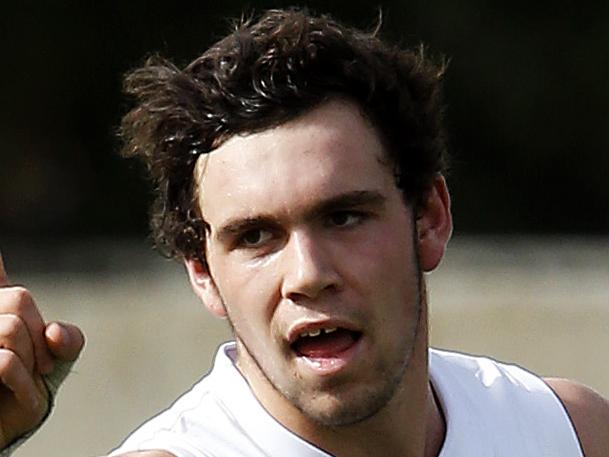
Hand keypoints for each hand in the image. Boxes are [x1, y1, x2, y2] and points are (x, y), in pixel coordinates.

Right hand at [0, 253, 83, 447]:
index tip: (1, 242)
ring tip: (25, 381)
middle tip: (36, 367)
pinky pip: (5, 360)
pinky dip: (24, 383)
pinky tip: (20, 394)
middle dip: (38, 336)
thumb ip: (64, 340)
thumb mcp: (53, 362)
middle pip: (20, 299)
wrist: (5, 427)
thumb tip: (56, 332)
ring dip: (32, 363)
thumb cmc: (27, 390)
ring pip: (12, 329)